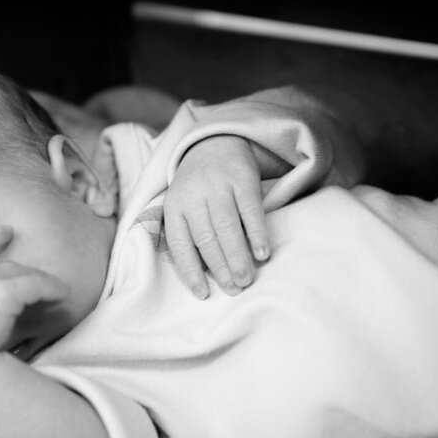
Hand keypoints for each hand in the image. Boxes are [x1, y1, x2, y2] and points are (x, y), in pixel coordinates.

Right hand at [0, 226, 69, 388]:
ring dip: (40, 283)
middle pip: (5, 265)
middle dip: (23, 275)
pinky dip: (53, 289)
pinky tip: (64, 294)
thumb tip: (5, 297)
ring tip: (58, 291)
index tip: (7, 231)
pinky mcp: (4, 289)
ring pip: (23, 273)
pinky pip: (38, 284)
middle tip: (41, 285)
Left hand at [164, 135, 269, 297]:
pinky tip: (263, 253)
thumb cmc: (197, 188)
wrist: (214, 143)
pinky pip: (250, 210)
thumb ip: (187, 234)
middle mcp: (193, 196)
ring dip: (238, 257)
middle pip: (206, 239)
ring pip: (227, 227)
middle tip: (233, 289)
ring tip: (246, 279)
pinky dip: (257, 234)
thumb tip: (202, 277)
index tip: (203, 294)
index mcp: (174, 207)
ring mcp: (217, 186)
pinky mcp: (242, 178)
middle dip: (220, 268)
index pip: (180, 245)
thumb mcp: (181, 205)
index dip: (191, 272)